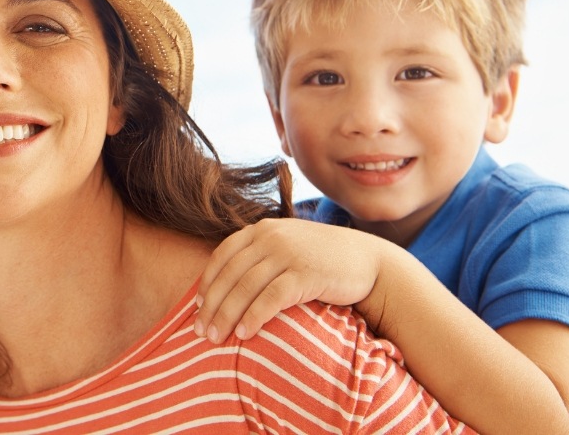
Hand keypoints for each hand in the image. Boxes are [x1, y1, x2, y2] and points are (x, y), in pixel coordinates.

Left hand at [194, 218, 389, 342]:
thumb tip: (227, 287)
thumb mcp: (287, 248)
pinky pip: (271, 297)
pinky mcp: (305, 273)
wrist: (370, 261)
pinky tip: (244, 334)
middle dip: (212, 305)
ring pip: (245, 287)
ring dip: (227, 315)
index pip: (222, 256)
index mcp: (261, 229)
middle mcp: (271, 237)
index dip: (207, 283)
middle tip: (200, 332)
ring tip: (216, 338)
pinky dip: (254, 316)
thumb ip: (259, 258)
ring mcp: (288, 253)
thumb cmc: (323, 261)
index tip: (197, 308)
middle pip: (230, 275)